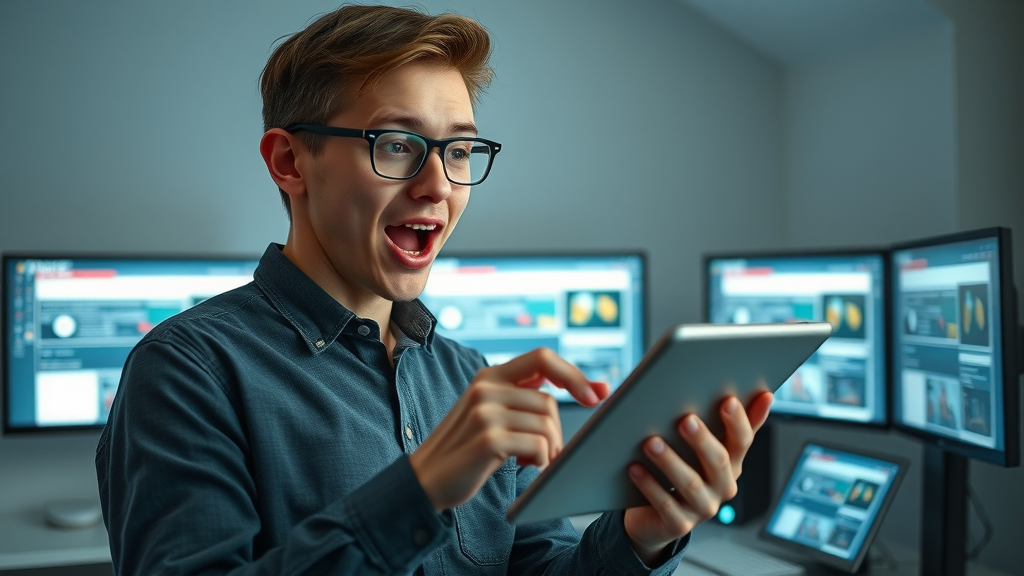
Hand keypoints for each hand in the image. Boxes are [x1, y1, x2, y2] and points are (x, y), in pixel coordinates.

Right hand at [409, 348, 609, 511]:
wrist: (425, 479)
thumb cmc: (467, 450)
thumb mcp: (491, 412)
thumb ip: (525, 396)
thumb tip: (592, 388)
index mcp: (490, 376)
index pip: (543, 357)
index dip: (574, 374)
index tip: (599, 394)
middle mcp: (486, 387)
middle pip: (549, 402)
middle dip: (555, 432)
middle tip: (543, 452)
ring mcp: (485, 412)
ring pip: (546, 424)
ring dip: (548, 449)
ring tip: (529, 460)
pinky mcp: (489, 438)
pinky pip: (539, 446)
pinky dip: (540, 461)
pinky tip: (524, 466)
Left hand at [622, 392, 772, 565]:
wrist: (654, 516)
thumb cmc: (680, 469)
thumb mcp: (703, 445)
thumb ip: (727, 421)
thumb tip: (763, 393)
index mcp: (731, 463)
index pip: (742, 441)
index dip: (738, 422)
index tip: (728, 400)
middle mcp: (722, 487)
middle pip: (718, 461)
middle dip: (702, 440)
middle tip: (685, 419)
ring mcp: (702, 508)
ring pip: (690, 484)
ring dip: (671, 461)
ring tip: (651, 442)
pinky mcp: (679, 524)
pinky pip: (665, 504)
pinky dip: (649, 485)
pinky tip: (635, 468)